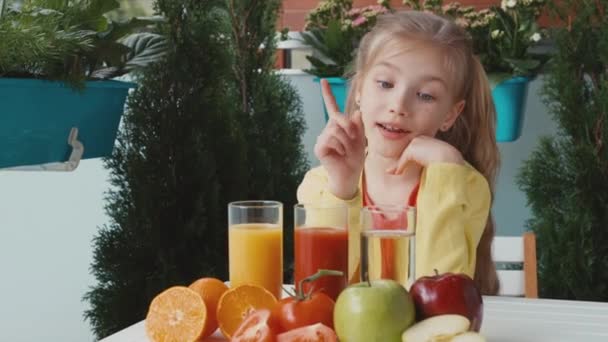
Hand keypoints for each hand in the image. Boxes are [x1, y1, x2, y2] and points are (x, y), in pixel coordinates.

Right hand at [314, 79, 365, 198]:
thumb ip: (358, 125)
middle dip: (350, 128)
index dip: (328, 94)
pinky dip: (340, 146)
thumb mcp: (361, 139)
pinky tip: (340, 154)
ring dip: (346, 140)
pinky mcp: (320, 147)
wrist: (350, 175)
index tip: (323, 81)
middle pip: (338, 118)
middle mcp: (328, 130)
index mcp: (338, 126)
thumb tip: (356, 111)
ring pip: (336, 129)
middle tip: (354, 139)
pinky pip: (331, 138)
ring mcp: (322, 138)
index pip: (332, 107)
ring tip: (347, 150)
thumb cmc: (355, 158)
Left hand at [387, 135, 463, 174]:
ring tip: (394, 172)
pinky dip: (400, 166)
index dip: (407, 160)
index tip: (400, 169)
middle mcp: (422, 138)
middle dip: (401, 162)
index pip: (415, 150)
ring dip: (399, 165)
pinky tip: (398, 173)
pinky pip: (404, 159)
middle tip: (393, 171)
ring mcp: (416, 142)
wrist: (448, 159)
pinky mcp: (412, 148)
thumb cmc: (445, 161)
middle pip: (408, 151)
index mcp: (428, 140)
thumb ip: (425, 162)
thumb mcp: (434, 161)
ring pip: (405, 155)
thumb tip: (416, 169)